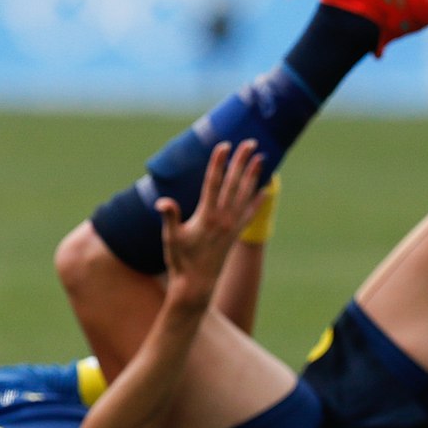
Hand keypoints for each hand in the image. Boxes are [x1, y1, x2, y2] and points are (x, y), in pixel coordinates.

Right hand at [156, 141, 268, 298]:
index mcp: (206, 216)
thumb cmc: (180, 260)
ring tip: (261, 157)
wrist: (197, 285)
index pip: (214, 182)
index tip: (224, 145)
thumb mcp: (170, 238)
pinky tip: (265, 188)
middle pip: (234, 183)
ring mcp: (232, 226)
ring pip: (245, 194)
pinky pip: (250, 212)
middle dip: (242, 162)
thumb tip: (162, 202)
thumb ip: (169, 217)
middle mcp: (223, 218)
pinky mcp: (236, 234)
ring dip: (253, 175)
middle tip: (250, 143)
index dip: (219, 162)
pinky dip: (258, 198)